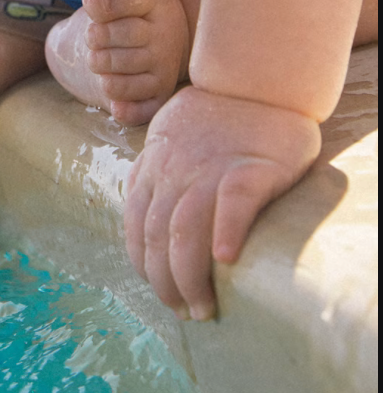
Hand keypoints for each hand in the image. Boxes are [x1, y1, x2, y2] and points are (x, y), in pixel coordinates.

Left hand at [124, 86, 320, 319]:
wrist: (256, 80)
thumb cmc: (217, 114)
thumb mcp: (169, 136)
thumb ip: (155, 170)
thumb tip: (144, 211)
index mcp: (154, 165)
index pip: (136, 226)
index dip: (144, 266)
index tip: (162, 291)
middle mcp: (175, 170)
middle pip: (157, 238)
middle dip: (165, 284)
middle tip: (187, 311)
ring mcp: (210, 169)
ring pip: (185, 231)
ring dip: (189, 276)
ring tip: (204, 307)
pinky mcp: (250, 169)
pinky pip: (232, 204)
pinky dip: (225, 233)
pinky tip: (226, 260)